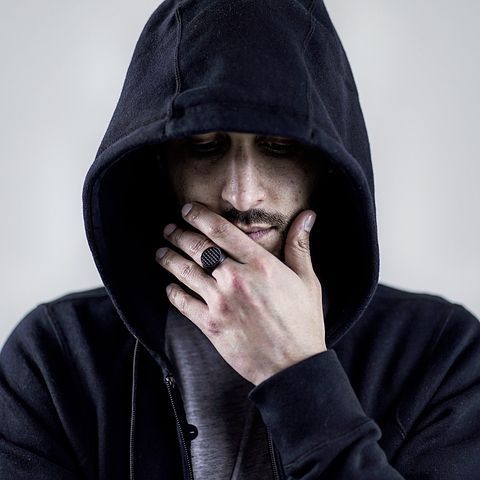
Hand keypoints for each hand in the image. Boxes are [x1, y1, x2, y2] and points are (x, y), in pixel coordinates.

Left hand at [155, 202, 325, 385]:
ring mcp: (220, 302)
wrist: (293, 366)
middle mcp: (236, 278)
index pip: (222, 231)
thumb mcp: (307, 281)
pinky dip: (173, 292)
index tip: (187, 209)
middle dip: (178, 234)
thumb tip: (307, 215)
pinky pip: (183, 303)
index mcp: (260, 264)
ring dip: (169, 259)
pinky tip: (170, 286)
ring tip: (161, 252)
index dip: (200, 216)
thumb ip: (300, 246)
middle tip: (169, 229)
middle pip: (198, 248)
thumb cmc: (303, 322)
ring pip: (185, 272)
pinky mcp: (210, 324)